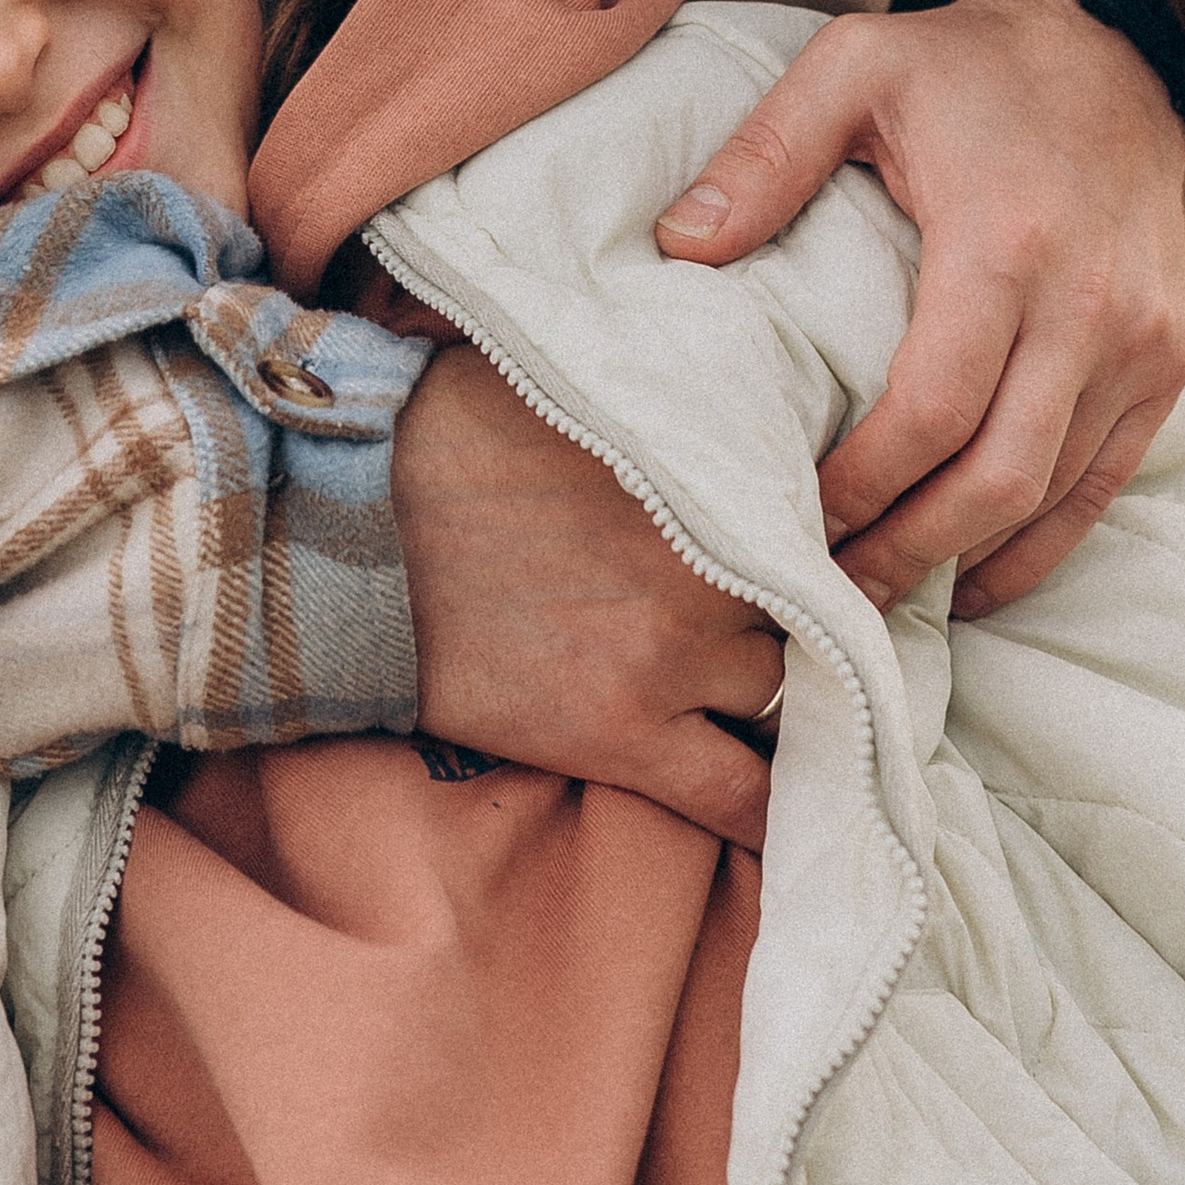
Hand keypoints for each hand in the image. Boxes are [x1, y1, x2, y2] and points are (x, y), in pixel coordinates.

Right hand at [390, 345, 782, 842]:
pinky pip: (741, 801)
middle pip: (816, 615)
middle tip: (798, 637)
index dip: (831, 548)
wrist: (352, 524)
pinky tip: (788, 814)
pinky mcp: (620, 737)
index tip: (832, 562)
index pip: (823, 522)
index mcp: (702, 472)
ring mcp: (667, 659)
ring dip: (787, 707)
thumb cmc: (447, 429)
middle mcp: (706, 566)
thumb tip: (717, 369)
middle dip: (810, 626)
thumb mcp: (574, 376)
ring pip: (789, 703)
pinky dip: (773, 813)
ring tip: (772, 709)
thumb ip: (666, 391)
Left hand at [657, 0, 1184, 615]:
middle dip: (905, 549)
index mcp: (1005, 241)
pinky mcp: (1167, 364)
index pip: (933, 407)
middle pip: (996, 476)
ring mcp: (1141, 344)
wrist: (1119, 45)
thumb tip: (678, 246)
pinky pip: (1104, 484)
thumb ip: (764, 154)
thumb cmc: (966, 63)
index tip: (792, 516)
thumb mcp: (853, 64)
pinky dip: (1039, 546)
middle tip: (828, 595)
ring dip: (963, 558)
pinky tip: (971, 576)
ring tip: (878, 593)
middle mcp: (1088, 308)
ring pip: (1050, 495)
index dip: (862, 483)